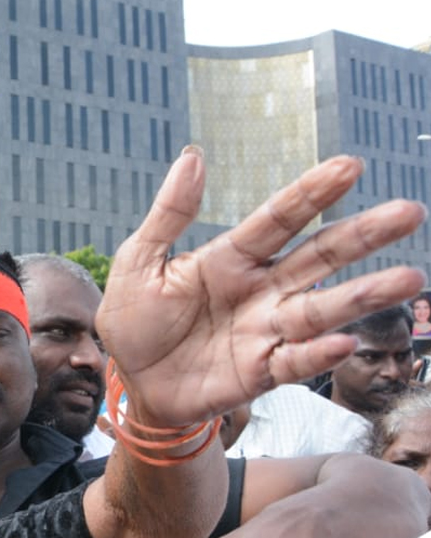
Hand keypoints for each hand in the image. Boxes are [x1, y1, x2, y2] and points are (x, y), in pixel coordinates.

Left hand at [98, 151, 425, 425]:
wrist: (133, 381)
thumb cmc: (136, 319)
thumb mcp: (138, 262)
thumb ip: (169, 214)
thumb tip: (193, 157)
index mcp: (230, 258)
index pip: (278, 219)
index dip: (311, 194)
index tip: (348, 166)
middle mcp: (261, 290)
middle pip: (319, 256)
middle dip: (363, 235)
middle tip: (409, 212)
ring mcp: (266, 330)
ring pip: (323, 308)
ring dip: (364, 293)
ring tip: (408, 278)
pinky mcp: (262, 371)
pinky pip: (296, 361)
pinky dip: (319, 353)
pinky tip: (342, 341)